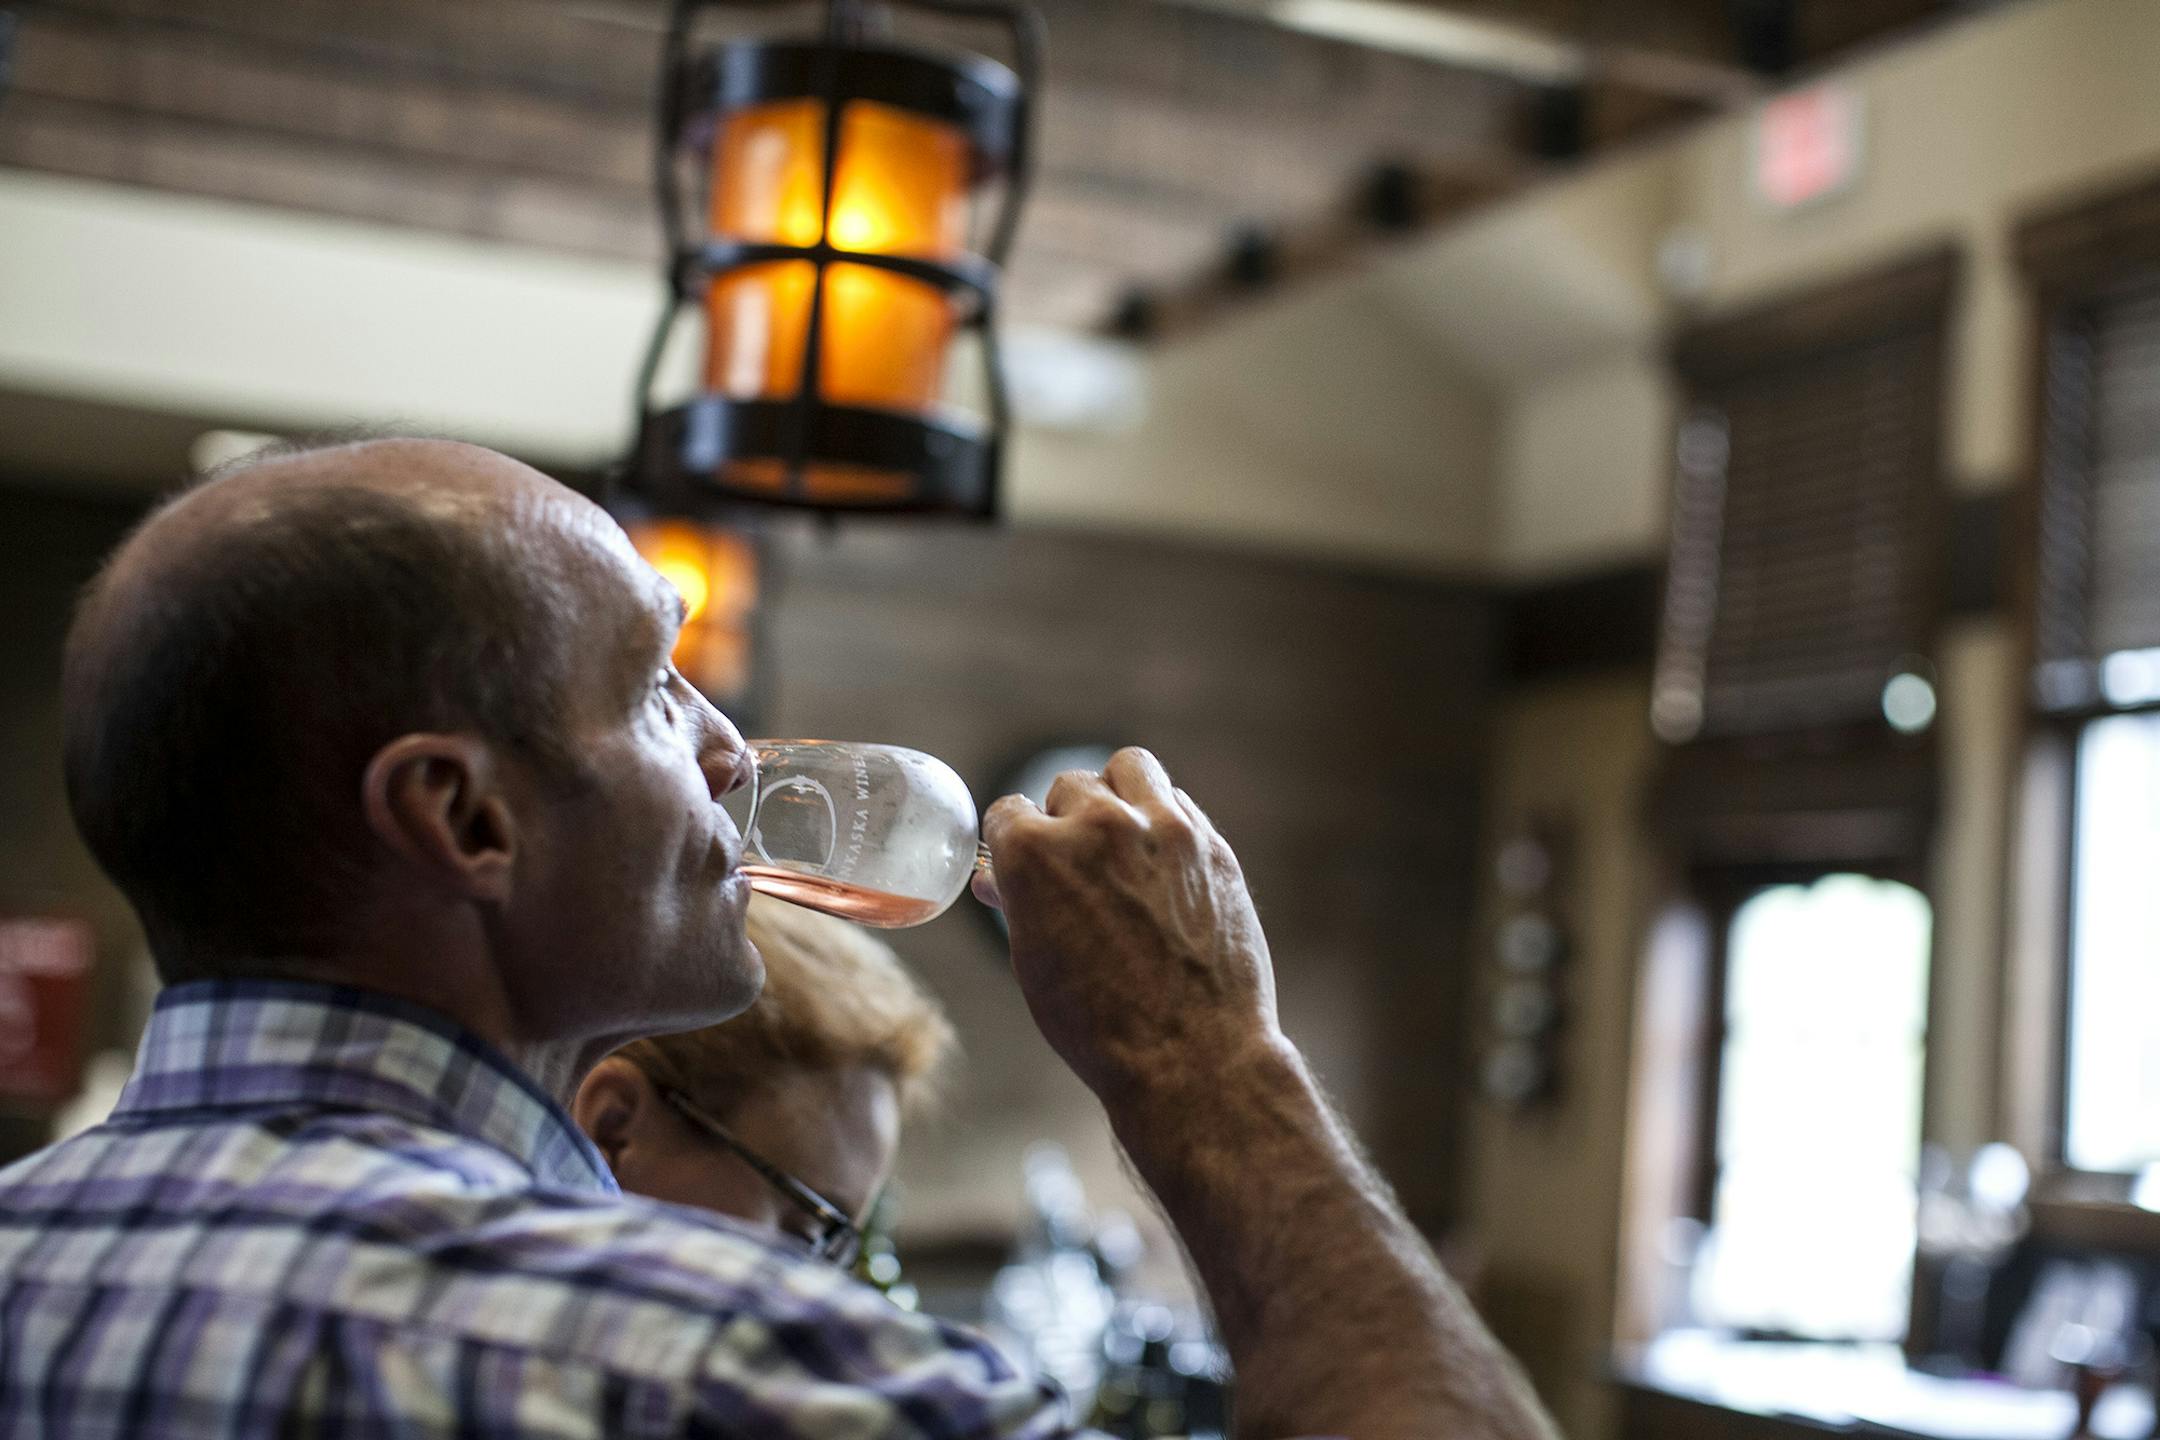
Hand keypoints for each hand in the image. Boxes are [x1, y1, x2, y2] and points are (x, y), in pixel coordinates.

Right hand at [977, 748, 1283, 1104]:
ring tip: (1120, 836)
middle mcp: (1094, 825)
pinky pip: (1176, 801)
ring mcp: (1159, 828)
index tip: (1026, 862)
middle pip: (1068, 786)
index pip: (1008, 812)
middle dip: (1066, 821)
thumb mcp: (1034, 962)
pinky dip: (1162, 818)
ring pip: (1127, 768)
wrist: (1190, 1056)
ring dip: (1116, 794)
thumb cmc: (1098, 1023)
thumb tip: (996, 877)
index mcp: (1033, 853)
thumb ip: (1016, 903)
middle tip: (1080, 865)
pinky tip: (1161, 858)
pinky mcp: (1209, 844)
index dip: (1013, 843)